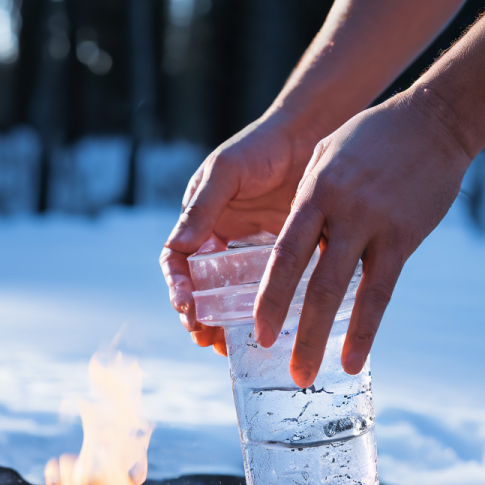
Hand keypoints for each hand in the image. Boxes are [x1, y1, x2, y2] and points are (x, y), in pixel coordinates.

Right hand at [160, 112, 318, 355]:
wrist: (307, 137)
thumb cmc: (259, 148)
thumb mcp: (225, 173)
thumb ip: (202, 208)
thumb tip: (178, 248)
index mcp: (199, 224)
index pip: (177, 264)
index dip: (177, 289)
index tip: (187, 310)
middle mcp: (220, 243)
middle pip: (200, 290)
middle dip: (199, 318)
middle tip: (207, 341)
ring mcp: (249, 253)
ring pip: (231, 297)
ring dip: (225, 323)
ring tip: (229, 348)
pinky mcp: (280, 259)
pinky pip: (267, 291)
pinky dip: (262, 312)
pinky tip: (267, 328)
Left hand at [254, 89, 472, 386]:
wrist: (434, 120)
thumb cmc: (372, 139)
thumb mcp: (325, 158)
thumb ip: (308, 202)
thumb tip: (296, 245)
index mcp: (314, 192)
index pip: (284, 255)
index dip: (269, 297)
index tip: (258, 331)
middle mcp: (341, 211)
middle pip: (310, 280)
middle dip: (292, 328)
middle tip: (281, 368)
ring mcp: (374, 225)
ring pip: (344, 292)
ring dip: (323, 339)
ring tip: (309, 375)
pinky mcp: (404, 237)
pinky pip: (382, 292)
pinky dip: (366, 329)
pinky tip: (354, 359)